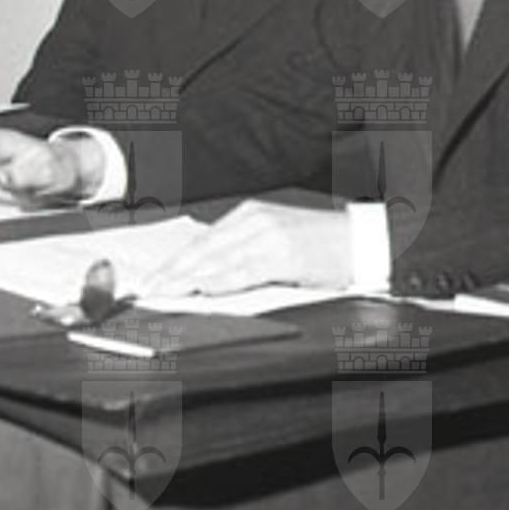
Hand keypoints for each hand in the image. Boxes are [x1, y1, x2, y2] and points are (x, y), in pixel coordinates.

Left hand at [134, 200, 352, 299]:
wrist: (360, 240)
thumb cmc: (319, 245)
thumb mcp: (274, 240)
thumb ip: (242, 253)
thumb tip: (206, 277)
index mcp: (248, 215)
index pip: (201, 242)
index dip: (174, 263)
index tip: (152, 279)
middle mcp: (253, 221)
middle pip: (202, 251)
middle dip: (172, 273)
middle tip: (148, 290)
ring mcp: (268, 236)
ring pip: (217, 261)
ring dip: (188, 280)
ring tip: (166, 293)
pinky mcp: (284, 254)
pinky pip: (245, 270)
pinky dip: (222, 281)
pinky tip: (204, 289)